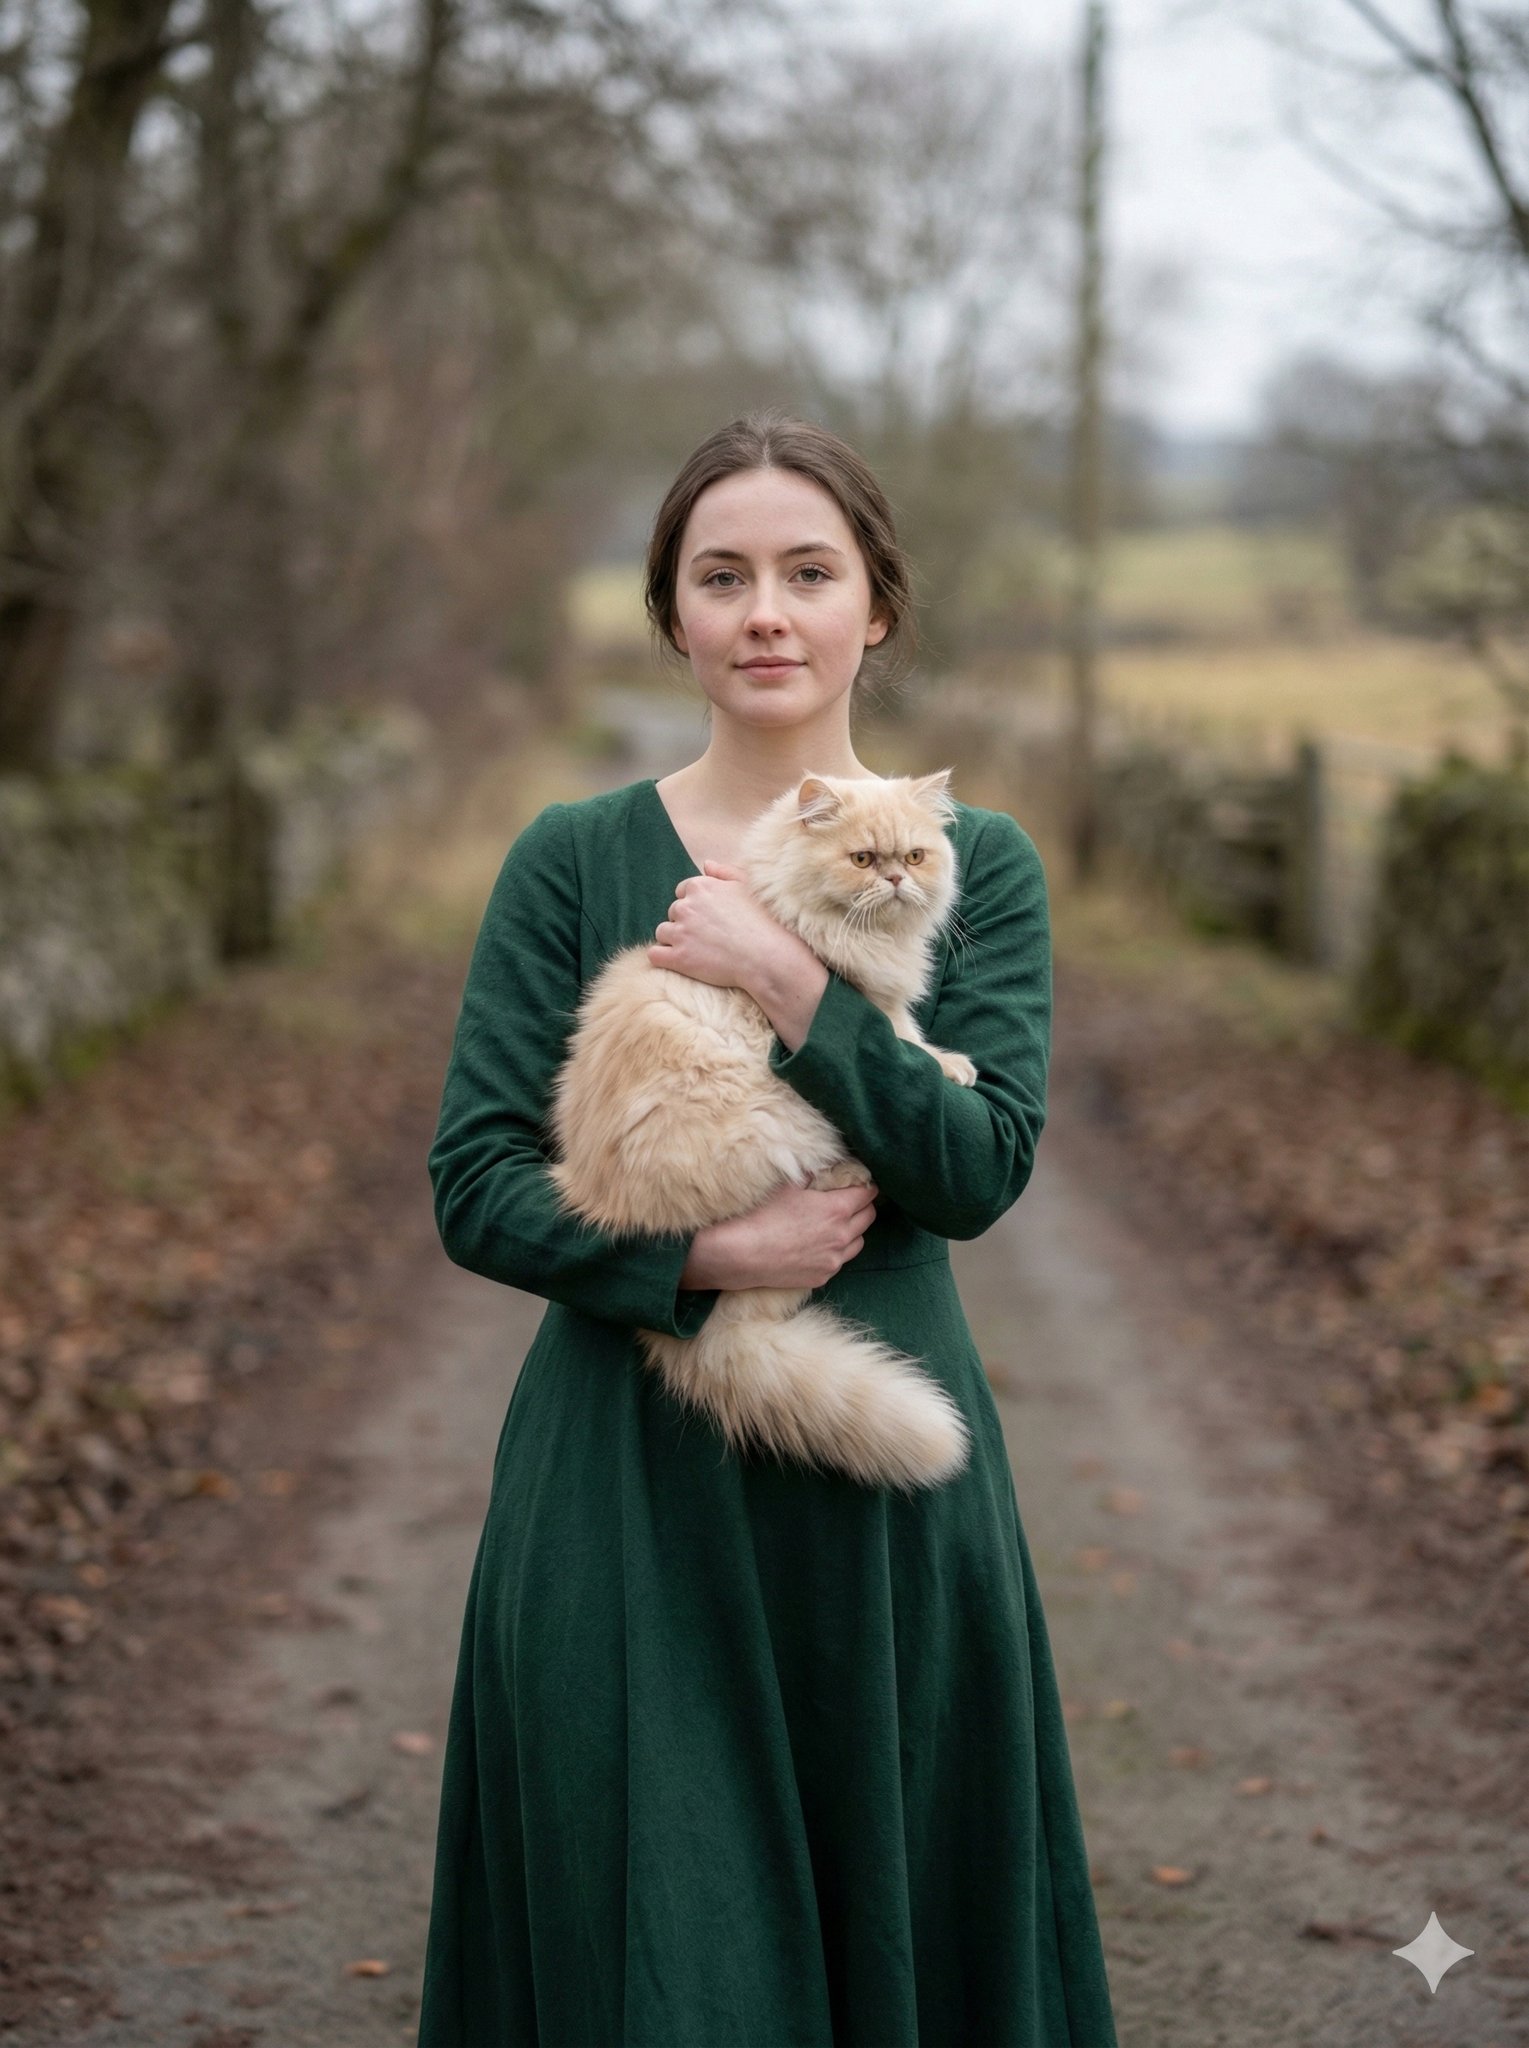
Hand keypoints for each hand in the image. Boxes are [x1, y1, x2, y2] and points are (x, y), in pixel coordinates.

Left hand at [648, 861, 803, 996]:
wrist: (767, 956)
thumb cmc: (763, 921)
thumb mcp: (748, 887)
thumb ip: (725, 872)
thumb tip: (706, 864)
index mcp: (701, 887)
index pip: (683, 892)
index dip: (695, 906)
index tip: (708, 919)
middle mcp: (686, 907)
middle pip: (674, 912)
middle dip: (685, 922)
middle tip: (707, 936)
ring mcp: (680, 933)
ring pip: (663, 933)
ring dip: (674, 940)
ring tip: (696, 950)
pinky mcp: (678, 958)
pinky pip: (655, 955)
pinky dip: (663, 958)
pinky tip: (678, 961)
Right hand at [681, 1178, 878, 1291]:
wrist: (744, 1254)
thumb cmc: (765, 1215)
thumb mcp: (788, 1186)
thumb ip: (810, 1175)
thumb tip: (821, 1167)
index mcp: (837, 1209)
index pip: (867, 1194)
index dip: (866, 1186)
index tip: (860, 1183)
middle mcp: (842, 1235)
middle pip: (869, 1217)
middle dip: (863, 1206)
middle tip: (851, 1201)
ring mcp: (834, 1259)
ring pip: (859, 1242)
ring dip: (853, 1231)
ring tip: (837, 1225)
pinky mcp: (823, 1276)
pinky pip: (840, 1261)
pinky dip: (836, 1252)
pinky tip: (820, 1246)